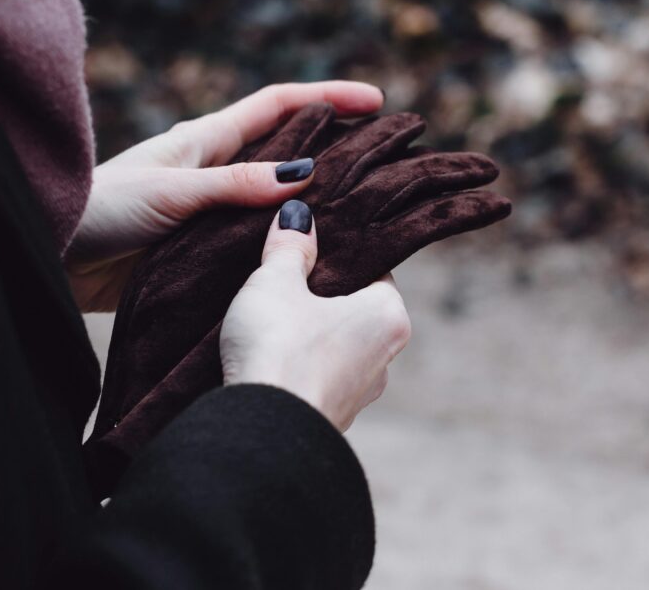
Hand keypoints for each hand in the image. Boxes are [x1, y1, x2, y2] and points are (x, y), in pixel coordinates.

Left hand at [66, 82, 383, 310]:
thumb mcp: (172, 192)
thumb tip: (305, 174)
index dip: (328, 98)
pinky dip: (282, 247)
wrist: (49, 256)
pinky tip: (310, 261)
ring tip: (364, 214)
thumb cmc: (98, 210)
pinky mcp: (200, 252)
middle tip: (384, 161)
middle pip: (286, 151)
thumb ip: (235, 186)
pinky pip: (252, 244)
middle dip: (335, 149)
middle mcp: (214, 172)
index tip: (375, 102)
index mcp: (205, 142)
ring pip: (274, 202)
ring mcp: (210, 212)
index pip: (278, 106)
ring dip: (313, 204)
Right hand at [220, 201, 410, 430]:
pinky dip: (298, 367)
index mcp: (388, 316)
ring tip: (271, 321)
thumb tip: (297, 214)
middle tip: (285, 279)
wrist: (260, 435)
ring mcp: (359, 395)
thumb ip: (290, 246)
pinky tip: (269, 359)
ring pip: (336, 349)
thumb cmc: (279, 348)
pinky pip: (317, 379)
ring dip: (309, 336)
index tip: (311, 247)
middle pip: (355, 311)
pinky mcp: (331, 420)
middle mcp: (385, 359)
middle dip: (322, 296)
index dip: (339, 256)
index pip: (374, 270)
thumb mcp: (276, 282)